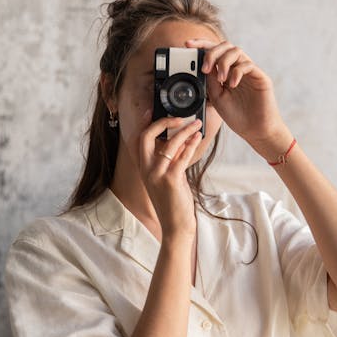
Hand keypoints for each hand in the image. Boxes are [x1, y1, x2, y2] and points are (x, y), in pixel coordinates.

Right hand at [138, 111, 202, 238]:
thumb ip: (169, 161)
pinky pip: (182, 156)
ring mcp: (157, 175)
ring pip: (168, 144)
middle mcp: (146, 170)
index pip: (139, 140)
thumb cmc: (173, 202)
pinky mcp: (171, 180)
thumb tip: (179, 140)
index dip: (145, 123)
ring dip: (184, 131)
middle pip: (146, 136)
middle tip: (179, 116)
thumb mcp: (166, 178)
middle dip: (162, 122)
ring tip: (197, 124)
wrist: (176, 225)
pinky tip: (198, 138)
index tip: (153, 111)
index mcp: (144, 168)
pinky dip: (191, 144)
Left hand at [185, 38, 291, 155]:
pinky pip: (248, 65)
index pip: (214, 52)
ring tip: (221, 79)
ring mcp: (249, 72)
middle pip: (225, 46)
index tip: (188, 44)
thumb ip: (210, 81)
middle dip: (212, 52)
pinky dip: (237, 72)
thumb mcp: (216, 97)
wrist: (255, 131)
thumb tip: (203, 65)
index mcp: (225, 72)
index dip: (201, 44)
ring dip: (223, 62)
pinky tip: (233, 84)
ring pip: (236, 51)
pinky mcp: (260, 77)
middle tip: (205, 68)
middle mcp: (237, 69)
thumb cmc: (237, 116)